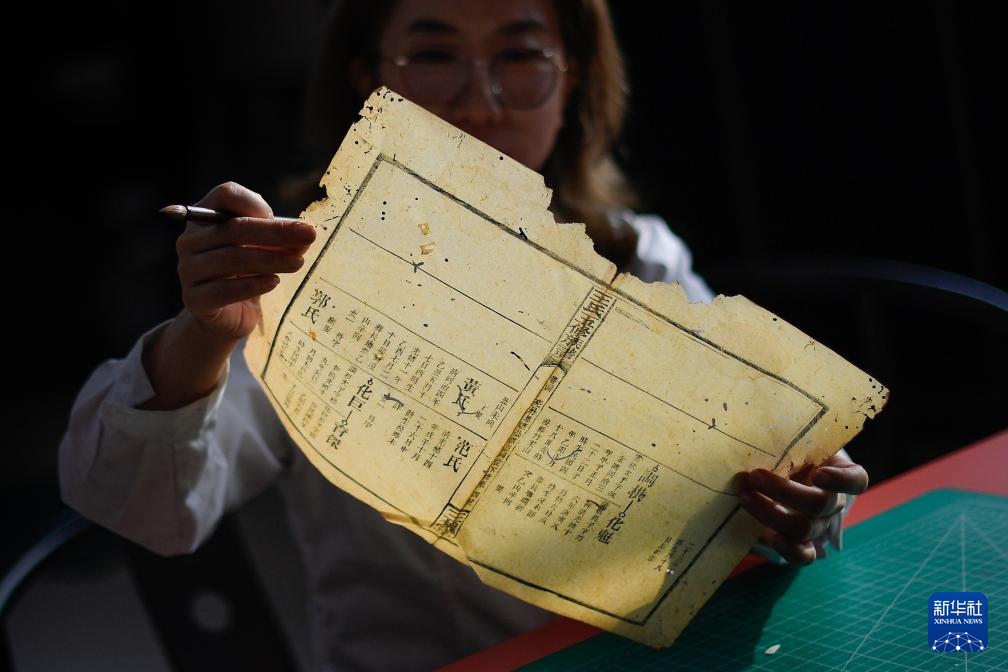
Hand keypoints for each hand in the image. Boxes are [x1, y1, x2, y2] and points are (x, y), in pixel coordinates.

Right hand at [176, 182, 315, 340]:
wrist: (226, 316)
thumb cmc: (245, 274)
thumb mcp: (264, 250)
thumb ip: (280, 239)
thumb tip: (304, 234)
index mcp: (205, 218)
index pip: (225, 194)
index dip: (255, 203)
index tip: (284, 218)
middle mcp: (190, 240)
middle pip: (233, 227)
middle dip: (276, 231)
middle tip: (309, 236)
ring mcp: (188, 270)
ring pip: (231, 258)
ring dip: (270, 258)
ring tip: (298, 263)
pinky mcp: (194, 299)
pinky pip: (224, 290)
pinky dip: (253, 285)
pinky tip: (274, 282)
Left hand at [736, 452, 868, 564]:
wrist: (766, 478)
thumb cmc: (781, 453)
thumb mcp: (787, 443)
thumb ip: (786, 444)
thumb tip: (762, 443)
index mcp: (835, 473)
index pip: (856, 480)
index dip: (841, 480)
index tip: (818, 473)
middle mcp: (831, 501)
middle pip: (821, 504)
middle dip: (783, 490)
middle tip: (754, 475)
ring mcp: (817, 525)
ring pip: (805, 528)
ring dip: (770, 512)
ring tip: (744, 496)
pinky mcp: (800, 544)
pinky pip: (803, 555)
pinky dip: (789, 549)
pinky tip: (770, 536)